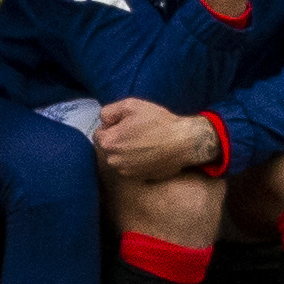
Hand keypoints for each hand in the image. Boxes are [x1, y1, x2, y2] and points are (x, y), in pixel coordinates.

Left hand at [93, 98, 219, 183]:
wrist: (184, 141)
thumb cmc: (159, 122)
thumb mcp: (131, 105)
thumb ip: (108, 111)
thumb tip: (104, 121)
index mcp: (108, 142)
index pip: (99, 134)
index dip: (112, 126)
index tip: (128, 124)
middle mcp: (113, 161)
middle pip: (109, 148)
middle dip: (118, 140)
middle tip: (138, 132)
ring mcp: (126, 172)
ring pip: (120, 159)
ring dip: (127, 152)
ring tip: (146, 142)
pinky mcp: (139, 178)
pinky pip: (132, 167)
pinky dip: (138, 161)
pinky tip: (151, 152)